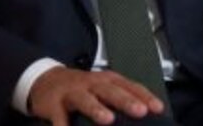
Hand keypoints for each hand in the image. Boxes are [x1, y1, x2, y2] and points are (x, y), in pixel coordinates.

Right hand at [28, 66, 164, 125]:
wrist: (44, 80)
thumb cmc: (80, 88)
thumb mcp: (101, 87)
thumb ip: (121, 98)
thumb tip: (147, 115)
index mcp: (106, 81)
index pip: (128, 86)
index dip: (144, 96)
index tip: (158, 108)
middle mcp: (90, 84)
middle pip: (109, 90)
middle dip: (125, 100)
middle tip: (139, 111)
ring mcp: (71, 93)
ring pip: (84, 99)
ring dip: (96, 108)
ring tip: (107, 119)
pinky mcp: (53, 105)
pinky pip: (59, 117)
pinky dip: (63, 125)